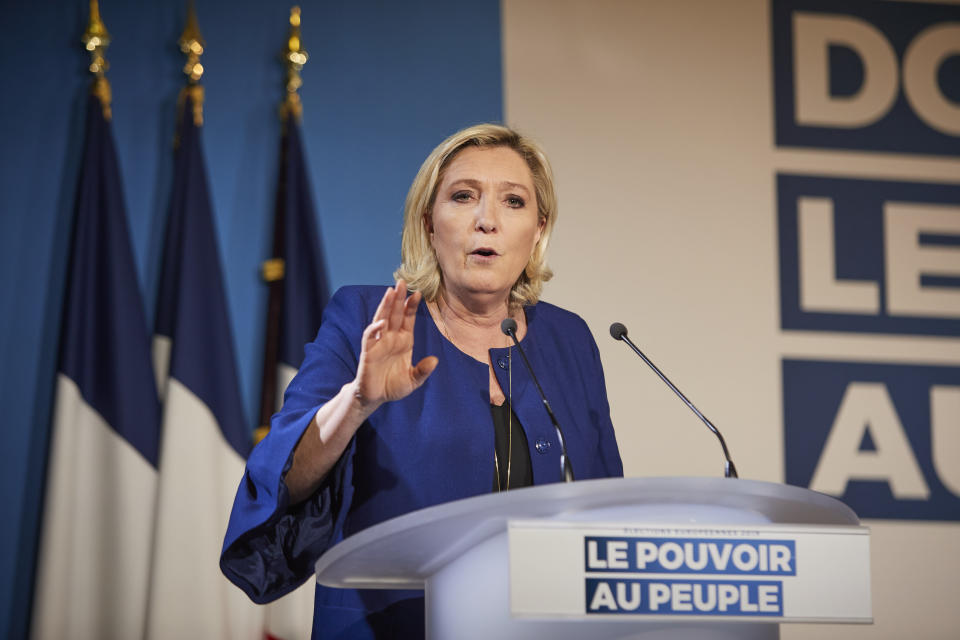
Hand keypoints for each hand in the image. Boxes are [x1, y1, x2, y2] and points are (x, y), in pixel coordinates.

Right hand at [354, 281, 437, 407]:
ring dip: (386, 305)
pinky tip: (382, 321)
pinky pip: (370, 337)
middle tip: (402, 281)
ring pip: (382, 319)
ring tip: (391, 291)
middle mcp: (391, 338)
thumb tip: (434, 360)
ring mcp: (379, 343)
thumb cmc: (393, 386)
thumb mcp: (413, 380)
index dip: (412, 306)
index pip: (408, 318)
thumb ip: (423, 371)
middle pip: (395, 313)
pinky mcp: (369, 352)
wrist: (375, 397)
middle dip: (398, 298)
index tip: (419, 293)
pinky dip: (375, 328)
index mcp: (404, 340)